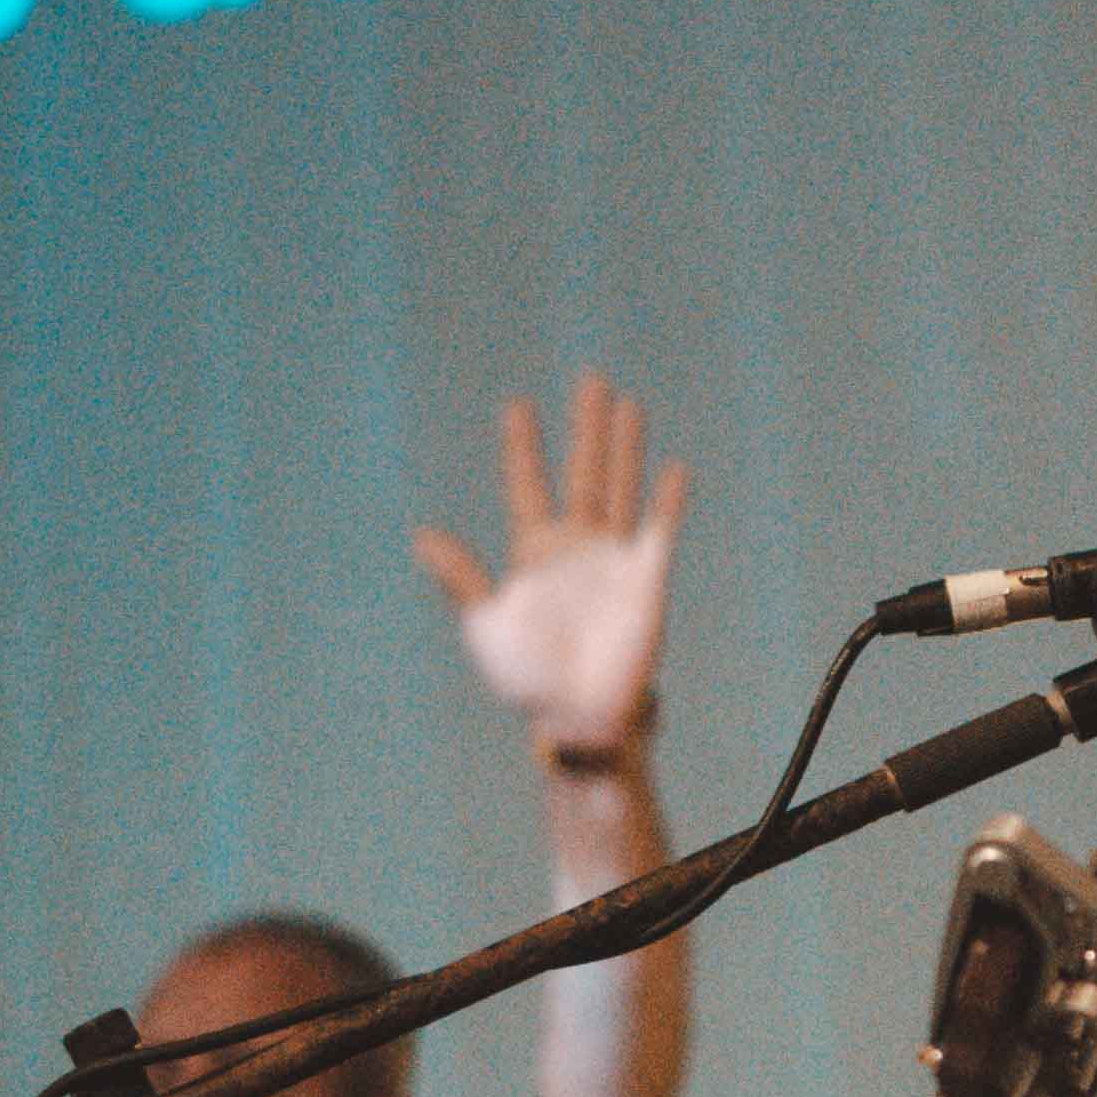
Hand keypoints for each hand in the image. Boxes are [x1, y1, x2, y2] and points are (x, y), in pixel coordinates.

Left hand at [415, 375, 685, 759]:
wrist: (579, 716)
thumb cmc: (526, 678)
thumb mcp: (486, 623)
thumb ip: (462, 577)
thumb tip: (421, 536)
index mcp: (534, 551)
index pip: (528, 484)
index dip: (522, 447)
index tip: (517, 408)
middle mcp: (576, 545)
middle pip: (584, 471)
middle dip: (586, 427)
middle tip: (591, 380)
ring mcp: (614, 558)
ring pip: (622, 486)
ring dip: (627, 446)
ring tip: (630, 404)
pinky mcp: (648, 577)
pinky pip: (660, 528)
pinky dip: (669, 500)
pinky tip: (675, 468)